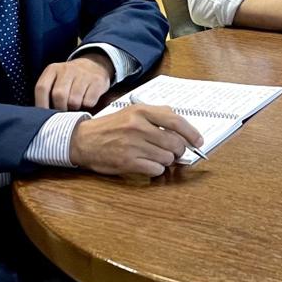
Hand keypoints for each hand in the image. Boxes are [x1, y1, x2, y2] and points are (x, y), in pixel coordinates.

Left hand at [35, 52, 113, 109]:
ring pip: (74, 101)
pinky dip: (87, 107)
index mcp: (53, 69)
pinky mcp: (98, 81)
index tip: (44, 115)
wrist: (94, 65)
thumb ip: (47, 93)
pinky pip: (89, 102)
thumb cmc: (70, 79)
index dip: (41, 104)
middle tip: (64, 112)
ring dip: (74, 109)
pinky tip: (86, 102)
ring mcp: (84, 74)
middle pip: (59, 95)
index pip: (41, 88)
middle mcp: (67, 69)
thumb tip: (42, 116)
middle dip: (61, 108)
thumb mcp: (56, 79)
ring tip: (75, 107)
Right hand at [69, 104, 203, 176]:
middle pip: (175, 143)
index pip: (176, 121)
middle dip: (179, 150)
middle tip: (175, 152)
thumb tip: (182, 127)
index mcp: (142, 111)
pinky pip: (155, 169)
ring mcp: (133, 145)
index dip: (192, 133)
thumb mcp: (133, 111)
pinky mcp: (128, 162)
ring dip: (167, 161)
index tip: (198, 141)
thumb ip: (157, 115)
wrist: (82, 140)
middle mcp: (138, 127)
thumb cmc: (111, 126)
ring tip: (156, 156)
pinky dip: (157, 169)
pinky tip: (148, 164)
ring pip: (167, 158)